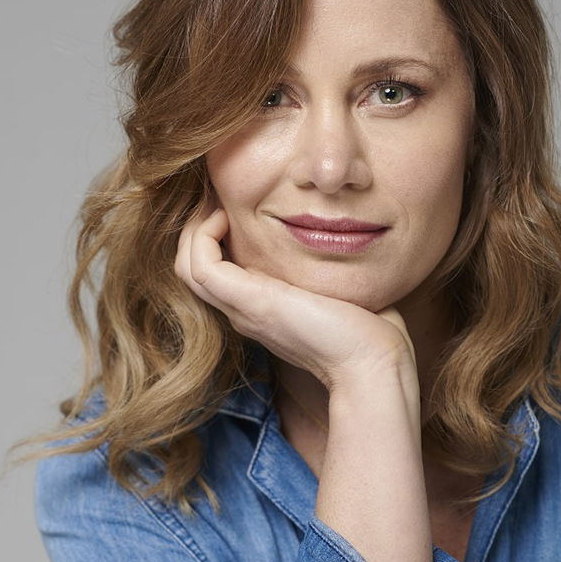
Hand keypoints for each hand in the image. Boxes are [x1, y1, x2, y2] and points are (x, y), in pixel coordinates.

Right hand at [174, 196, 416, 391]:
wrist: (373, 362)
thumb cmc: (372, 331)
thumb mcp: (343, 290)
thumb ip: (334, 269)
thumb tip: (350, 240)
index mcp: (264, 309)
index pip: (219, 272)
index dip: (218, 236)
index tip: (239, 206)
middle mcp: (246, 311)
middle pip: (193, 268)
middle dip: (199, 227)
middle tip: (220, 199)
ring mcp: (244, 309)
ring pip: (187, 266)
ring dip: (195, 229)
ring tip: (218, 205)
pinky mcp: (250, 302)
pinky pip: (199, 266)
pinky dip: (203, 236)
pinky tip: (226, 216)